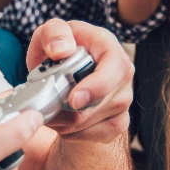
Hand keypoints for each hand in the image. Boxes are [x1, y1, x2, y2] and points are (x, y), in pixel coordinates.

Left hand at [25, 18, 132, 142]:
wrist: (62, 73)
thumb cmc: (58, 50)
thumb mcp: (49, 33)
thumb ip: (53, 33)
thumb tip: (62, 51)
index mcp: (108, 46)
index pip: (115, 67)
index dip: (97, 86)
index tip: (74, 100)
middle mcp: (123, 73)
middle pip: (104, 101)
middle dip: (70, 110)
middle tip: (45, 110)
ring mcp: (124, 98)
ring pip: (96, 121)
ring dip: (68, 122)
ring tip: (50, 113)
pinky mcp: (119, 120)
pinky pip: (97, 135)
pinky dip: (74, 133)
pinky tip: (62, 123)